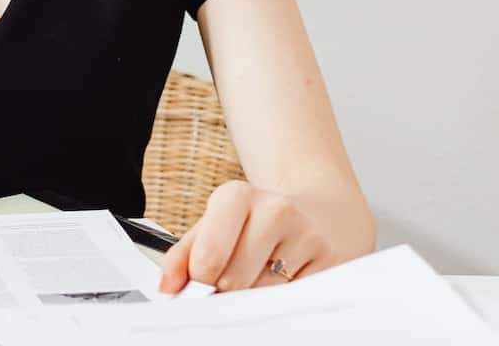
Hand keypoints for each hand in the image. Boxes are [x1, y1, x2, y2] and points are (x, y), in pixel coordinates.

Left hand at [158, 180, 337, 293]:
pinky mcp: (330, 261)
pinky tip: (281, 283)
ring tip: (257, 278)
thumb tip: (168, 288)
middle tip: (227, 287)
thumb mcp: (212, 226)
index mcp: (237, 196)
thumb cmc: (252, 224)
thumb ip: (182, 255)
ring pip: (263, 295)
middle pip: (235, 282)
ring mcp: (307, 234)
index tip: (197, 289)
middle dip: (224, 292)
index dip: (198, 283)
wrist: (313, 213)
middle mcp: (275, 209)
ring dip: (253, 298)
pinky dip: (280, 301)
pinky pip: (293, 300)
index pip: (208, 258)